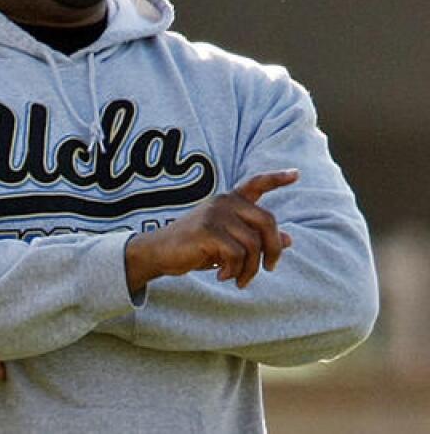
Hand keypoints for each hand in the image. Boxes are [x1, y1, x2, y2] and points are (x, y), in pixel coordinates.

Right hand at [125, 169, 297, 292]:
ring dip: (251, 269)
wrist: (158, 252)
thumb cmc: (194, 247)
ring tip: (239, 280)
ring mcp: (215, 214)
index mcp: (228, 200)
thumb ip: (254, 237)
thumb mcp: (227, 242)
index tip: (296, 174)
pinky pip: (237, 254)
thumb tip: (289, 239)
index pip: (256, 183)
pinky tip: (222, 276)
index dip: (277, 178)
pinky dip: (234, 271)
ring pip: (253, 244)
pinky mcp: (208, 231)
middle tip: (270, 268)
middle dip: (273, 249)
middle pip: (267, 221)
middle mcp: (224, 202)